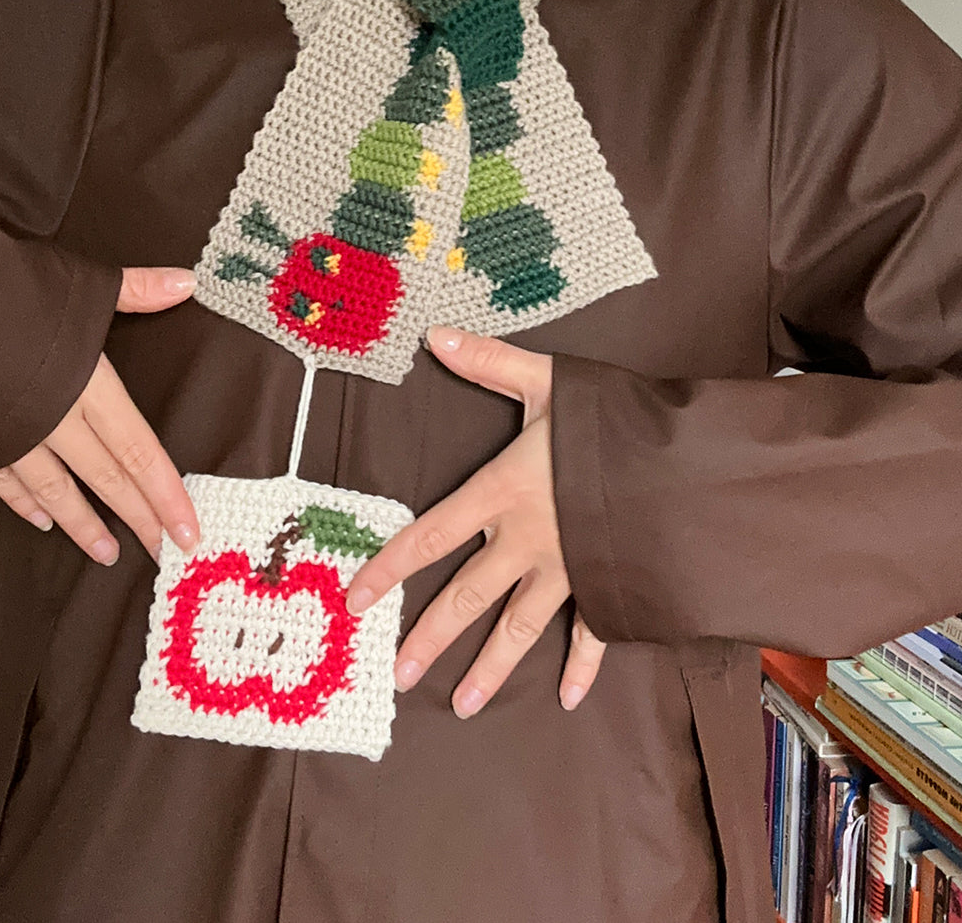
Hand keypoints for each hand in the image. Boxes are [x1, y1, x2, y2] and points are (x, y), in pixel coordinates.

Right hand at [0, 267, 199, 565]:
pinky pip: (6, 481)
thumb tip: (183, 281)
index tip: (187, 529)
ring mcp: (14, 434)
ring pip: (57, 490)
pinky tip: (41, 520)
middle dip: (140, 519)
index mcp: (88, 385)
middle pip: (108, 478)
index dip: (167, 495)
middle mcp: (55, 418)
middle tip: (163, 551)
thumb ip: (137, 290)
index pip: (140, 451)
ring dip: (84, 525)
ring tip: (107, 552)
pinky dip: (25, 502)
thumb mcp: (78, 285)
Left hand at [345, 327, 605, 716]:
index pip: (429, 535)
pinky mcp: (606, 584)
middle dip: (430, 636)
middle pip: (466, 595)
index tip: (356, 599)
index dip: (389, 567)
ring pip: (518, 627)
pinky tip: (569, 699)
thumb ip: (488, 362)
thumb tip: (434, 335)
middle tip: (398, 675)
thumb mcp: (546, 382)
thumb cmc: (611, 421)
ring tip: (462, 706)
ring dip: (490, 669)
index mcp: (502, 492)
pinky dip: (582, 666)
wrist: (685, 465)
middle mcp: (526, 540)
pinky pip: (591, 634)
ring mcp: (567, 570)